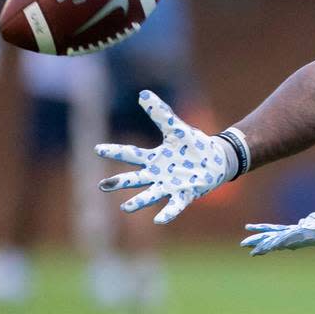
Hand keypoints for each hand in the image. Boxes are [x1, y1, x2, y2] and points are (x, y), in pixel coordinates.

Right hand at [95, 89, 233, 224]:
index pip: (131, 154)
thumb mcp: (176, 128)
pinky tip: (159, 220)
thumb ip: (161, 113)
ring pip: (150, 194)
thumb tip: (143, 93)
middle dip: (119, 182)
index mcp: (154, 158)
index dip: (115, 151)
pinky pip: (174, 205)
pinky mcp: (185, 194)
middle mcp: (158, 174)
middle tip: (102, 185)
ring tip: (126, 207)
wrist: (216, 159)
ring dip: (138, 201)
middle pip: (135, 178)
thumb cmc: (194, 145)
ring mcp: (170, 185)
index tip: (97, 149)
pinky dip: (167, 212)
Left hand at [241, 190, 314, 256]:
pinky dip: (277, 232)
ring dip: (268, 240)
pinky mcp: (313, 229)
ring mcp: (314, 234)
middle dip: (268, 244)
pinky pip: (291, 231)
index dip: (281, 240)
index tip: (266, 245)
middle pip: (287, 241)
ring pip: (286, 238)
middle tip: (248, 248)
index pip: (299, 238)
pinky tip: (265, 233)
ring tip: (249, 244)